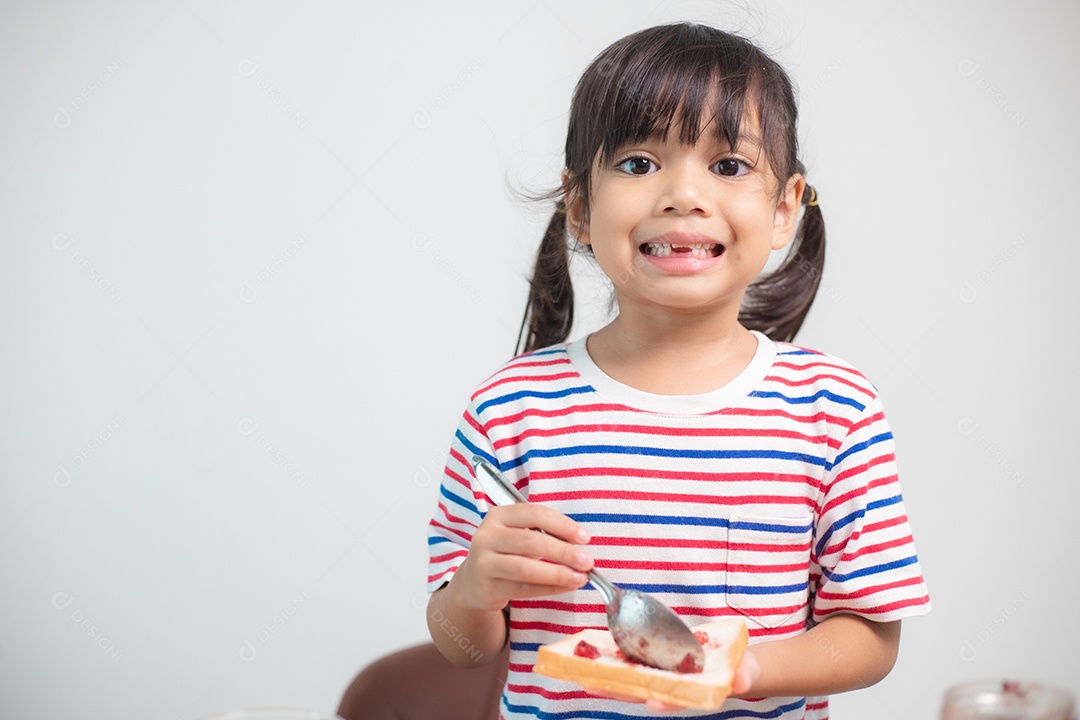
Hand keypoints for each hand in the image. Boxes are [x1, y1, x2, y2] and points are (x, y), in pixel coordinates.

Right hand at [453, 503, 593, 612]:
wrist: (474, 582)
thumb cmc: (506, 553)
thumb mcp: (519, 534)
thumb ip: (544, 533)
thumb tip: (580, 545)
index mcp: (499, 515)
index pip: (534, 513)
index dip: (562, 524)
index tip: (584, 537)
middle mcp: (487, 536)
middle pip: (530, 540)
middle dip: (563, 551)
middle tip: (587, 561)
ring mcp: (484, 563)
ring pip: (525, 568)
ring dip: (557, 573)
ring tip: (580, 577)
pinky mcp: (488, 587)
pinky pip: (524, 589)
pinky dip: (549, 588)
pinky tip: (567, 586)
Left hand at [586, 649, 760, 710]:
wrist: (730, 663)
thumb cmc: (736, 670)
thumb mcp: (744, 672)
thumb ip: (743, 676)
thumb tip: (743, 679)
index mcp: (690, 693)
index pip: (673, 699)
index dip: (662, 700)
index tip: (652, 700)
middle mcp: (669, 689)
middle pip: (639, 692)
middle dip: (616, 689)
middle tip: (591, 685)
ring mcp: (657, 677)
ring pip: (627, 680)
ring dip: (604, 677)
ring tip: (579, 673)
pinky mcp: (650, 663)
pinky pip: (626, 662)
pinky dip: (607, 659)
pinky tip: (589, 654)